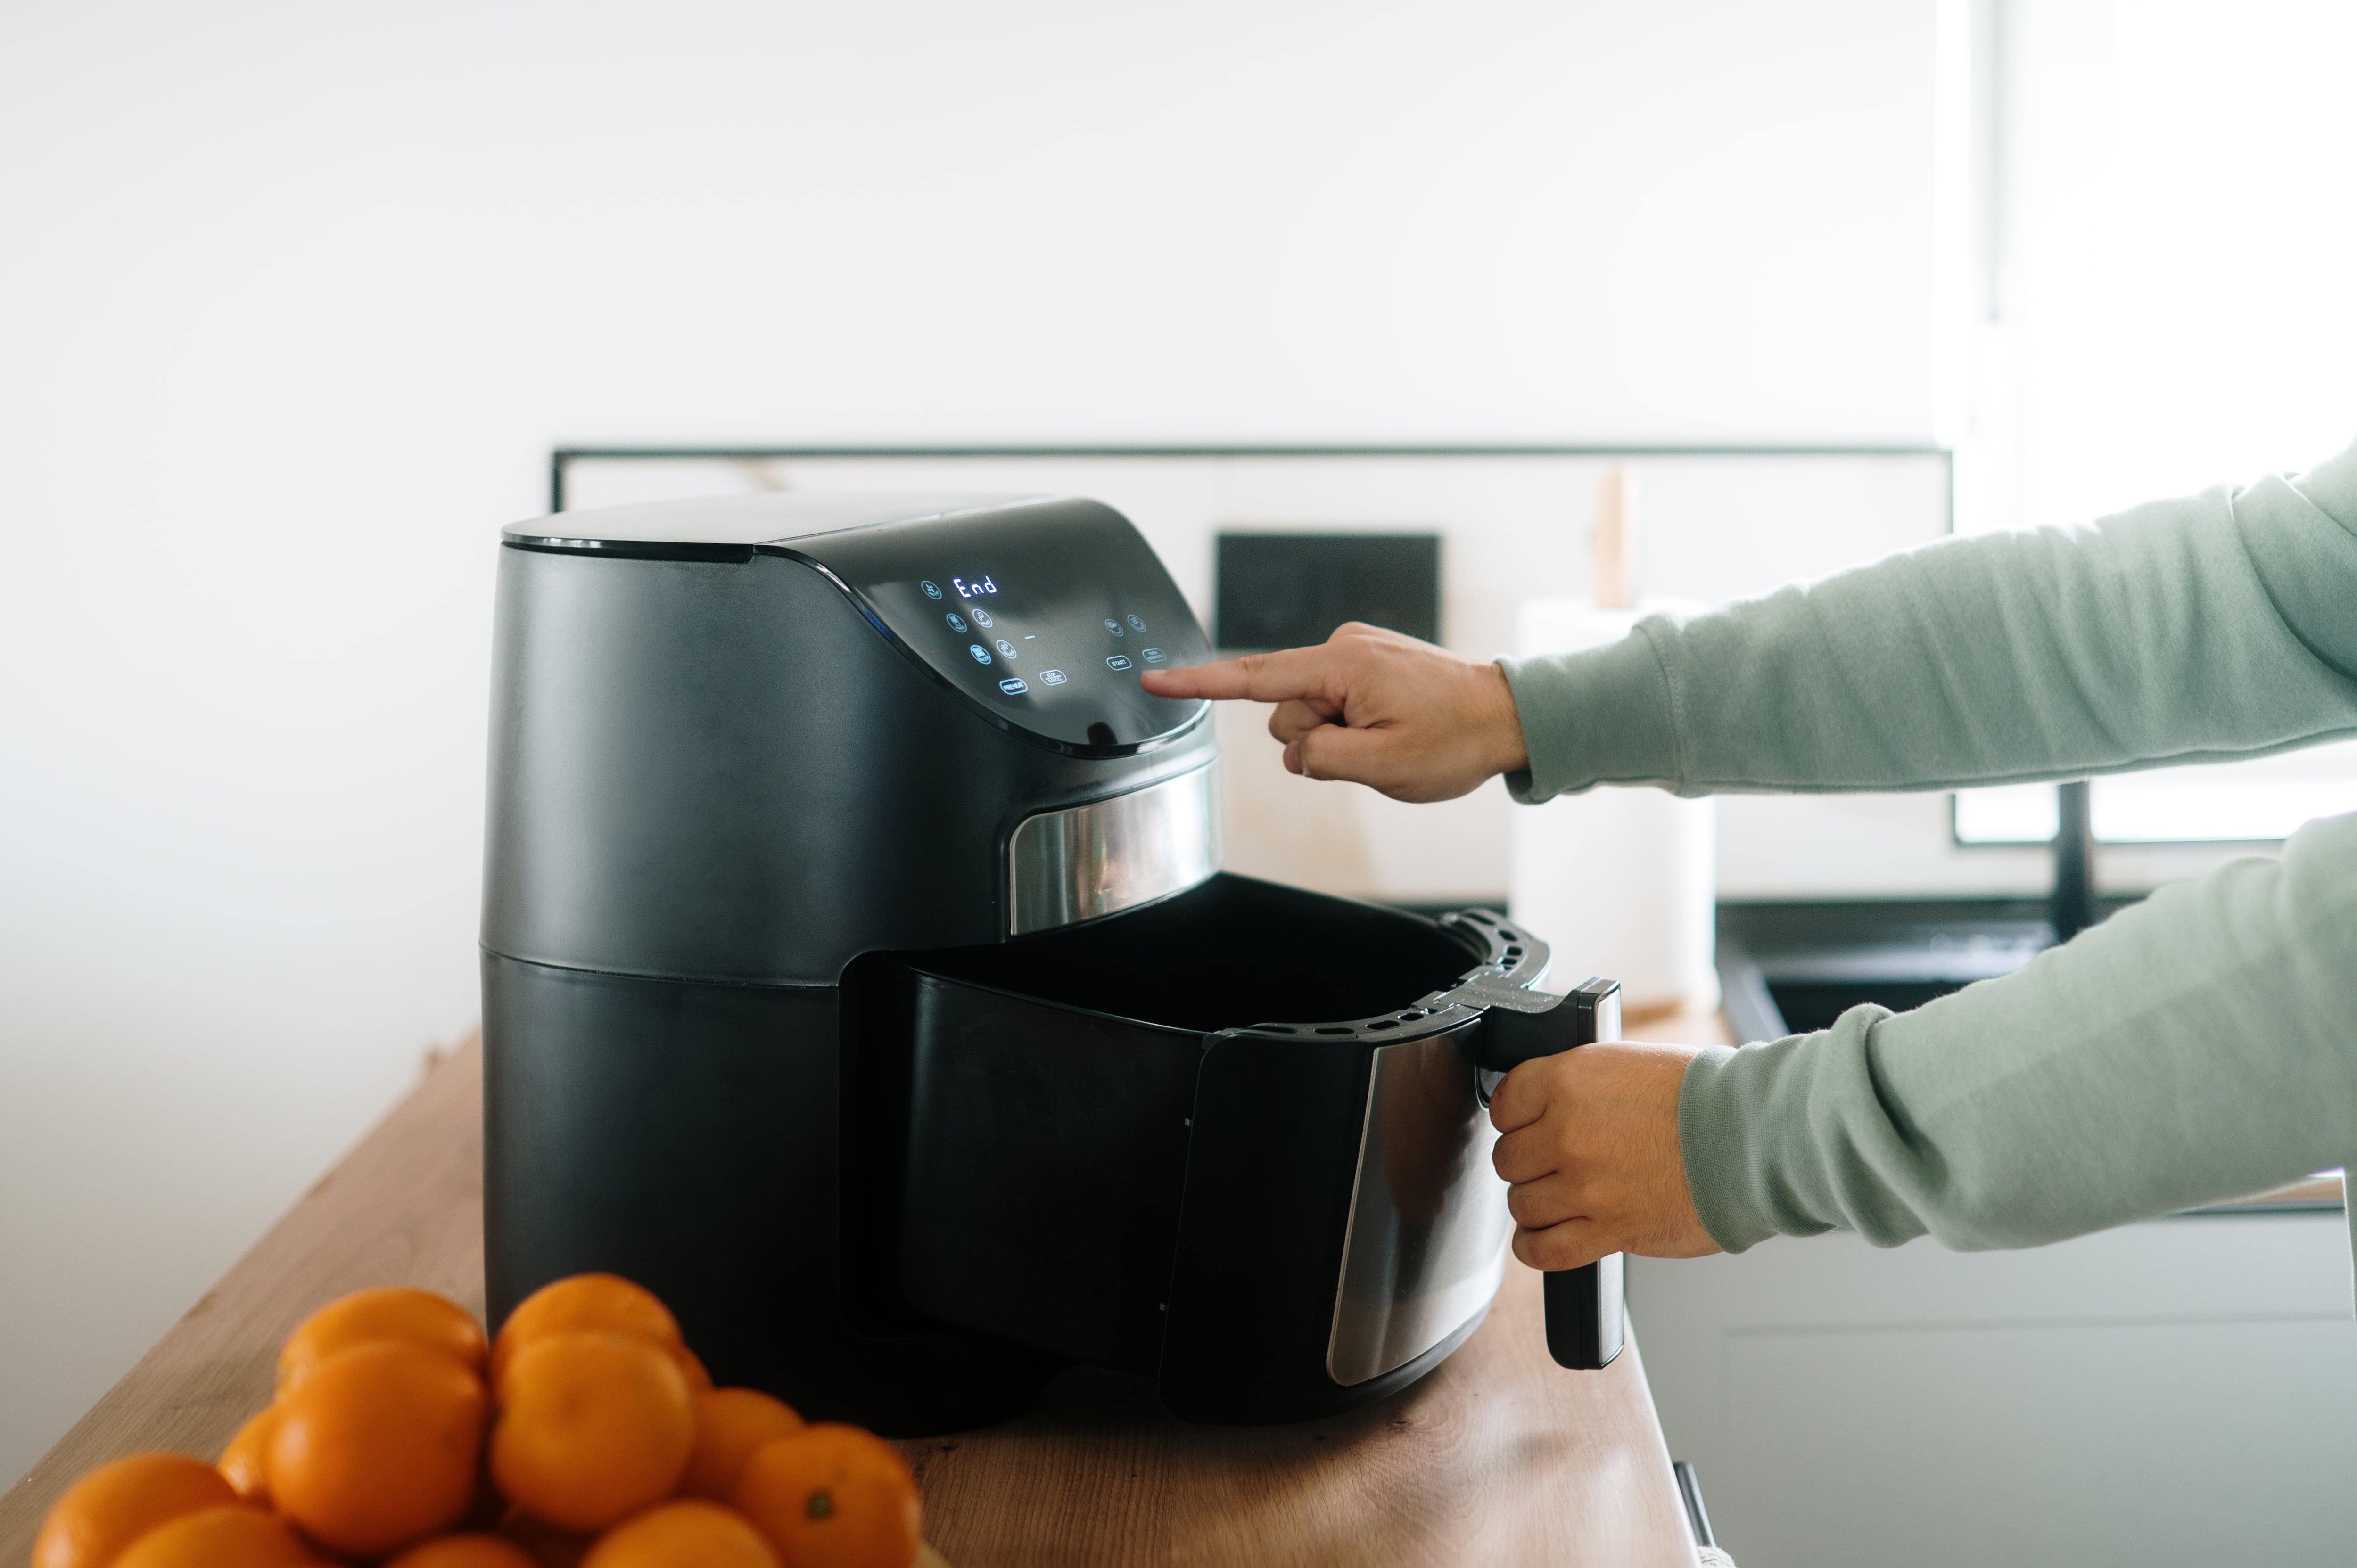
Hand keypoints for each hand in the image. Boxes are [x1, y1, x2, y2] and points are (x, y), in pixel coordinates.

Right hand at [1137, 623, 1528, 801]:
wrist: (1509, 715)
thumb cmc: (1457, 739)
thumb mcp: (1385, 767)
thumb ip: (1321, 759)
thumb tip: (1295, 750)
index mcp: (1343, 665)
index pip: (1253, 677)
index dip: (1198, 683)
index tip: (1153, 679)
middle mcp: (1343, 648)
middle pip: (1287, 712)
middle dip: (1317, 742)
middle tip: (1375, 749)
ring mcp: (1355, 653)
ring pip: (1310, 714)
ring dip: (1339, 738)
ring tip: (1390, 738)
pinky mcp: (1366, 664)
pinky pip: (1333, 705)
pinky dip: (1352, 727)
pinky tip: (1391, 728)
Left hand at [1489, 1042, 1720, 1269]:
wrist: (1754, 1137)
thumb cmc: (1705, 1097)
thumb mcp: (1626, 1063)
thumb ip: (1577, 1086)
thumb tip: (1544, 1106)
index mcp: (1570, 1080)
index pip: (1505, 1103)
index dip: (1516, 1118)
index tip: (1527, 1126)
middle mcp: (1569, 1131)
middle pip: (1509, 1158)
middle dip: (1528, 1162)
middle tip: (1554, 1162)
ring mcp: (1586, 1184)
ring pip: (1522, 1204)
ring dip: (1536, 1204)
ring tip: (1561, 1198)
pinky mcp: (1609, 1229)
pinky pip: (1544, 1249)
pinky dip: (1536, 1247)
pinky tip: (1542, 1237)